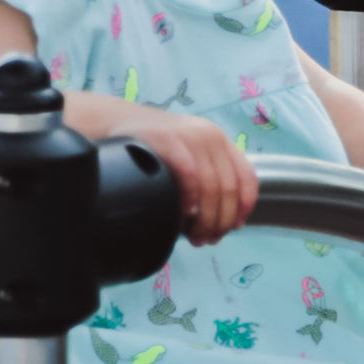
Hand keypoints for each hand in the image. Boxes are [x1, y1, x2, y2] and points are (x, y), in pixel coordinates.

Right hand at [103, 109, 254, 243]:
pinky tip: (186, 214)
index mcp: (220, 141)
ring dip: (206, 219)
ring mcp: (190, 136)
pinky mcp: (168, 138)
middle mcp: (211, 136)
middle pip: (229, 188)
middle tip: (208, 240)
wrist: (117, 123)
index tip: (235, 227)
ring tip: (196, 236)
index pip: (246, 176)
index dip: (245, 206)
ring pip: (211, 186)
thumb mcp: (188, 157)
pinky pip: (188, 173)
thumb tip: (228, 224)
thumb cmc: (154, 150)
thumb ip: (208, 179)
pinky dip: (190, 198)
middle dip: (221, 221)